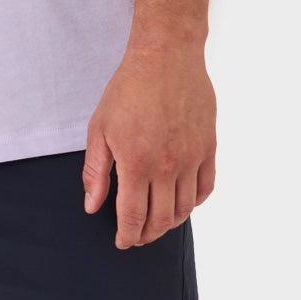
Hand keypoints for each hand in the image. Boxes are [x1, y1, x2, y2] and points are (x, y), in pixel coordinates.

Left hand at [82, 42, 216, 247]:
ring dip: (170, 222)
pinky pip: (206, 187)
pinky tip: (183, 202)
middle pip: (161, 219)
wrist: (166, 57)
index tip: (124, 242)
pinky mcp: (208, 147)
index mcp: (136, 163)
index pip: (133, 216)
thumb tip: (92, 205)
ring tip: (158, 222)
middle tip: (138, 236)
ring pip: (185, 208)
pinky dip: (195, 202)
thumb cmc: (129, 89)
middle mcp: (167, 166)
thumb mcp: (99, 129)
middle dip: (147, 234)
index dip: (128, 235)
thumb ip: (96, 171)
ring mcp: (192, 158)